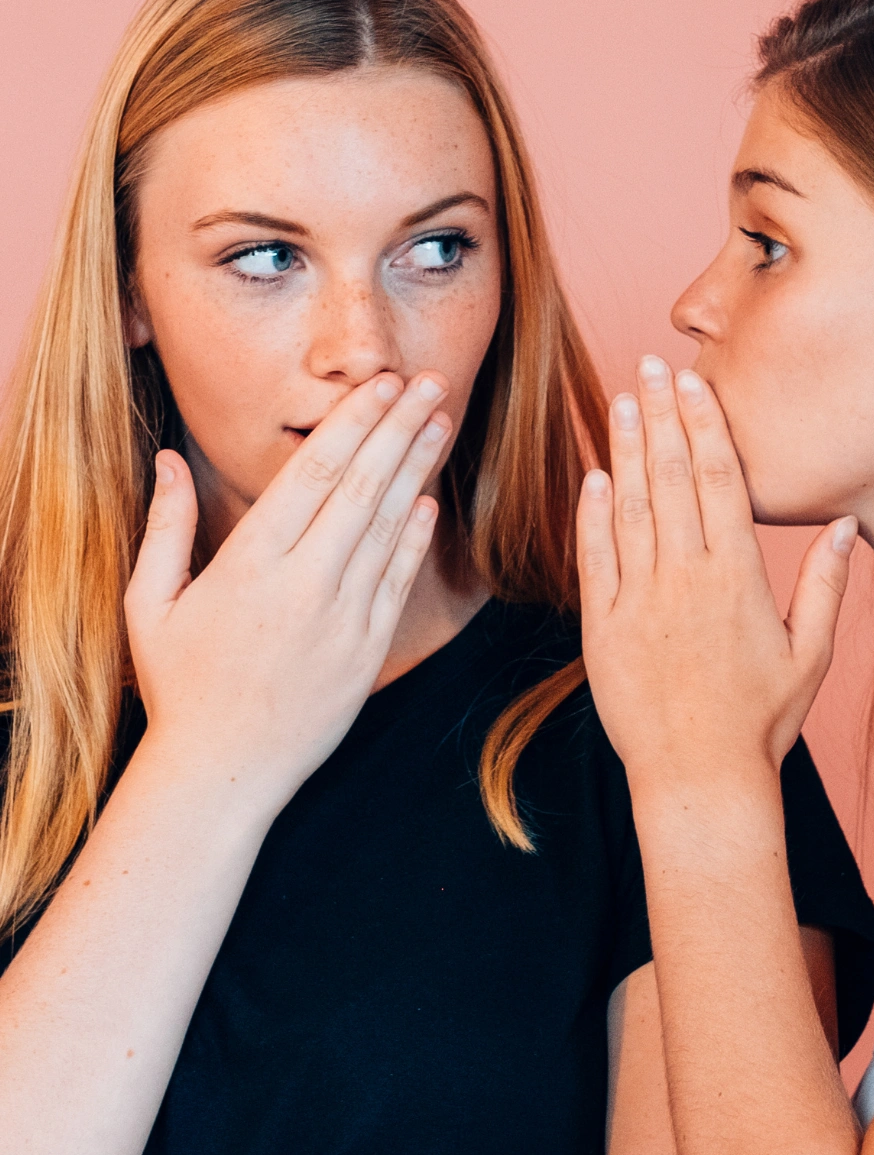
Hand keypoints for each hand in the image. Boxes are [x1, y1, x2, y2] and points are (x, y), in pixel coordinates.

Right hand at [125, 371, 450, 812]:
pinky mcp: (367, 651)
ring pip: (388, 526)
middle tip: (428, 380)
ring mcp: (342, 619)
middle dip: (397, 427)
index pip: (312, 472)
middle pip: (361, 487)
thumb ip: (166, 526)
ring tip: (440, 420)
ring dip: (417, 469)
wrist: (221, 774)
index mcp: (249, 564)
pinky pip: (398, 581)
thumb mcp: (151, 604)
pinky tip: (429, 499)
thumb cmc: (180, 686)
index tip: (379, 383)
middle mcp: (302, 584)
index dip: (352, 421)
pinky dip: (416, 537)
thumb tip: (169, 457)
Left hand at [576, 356, 857, 792]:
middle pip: (671, 477)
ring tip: (621, 401)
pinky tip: (591, 475)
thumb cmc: (761, 721)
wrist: (700, 781)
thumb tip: (847, 524)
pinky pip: (595, 559)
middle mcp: (687, 577)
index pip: (719, 480)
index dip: (703, 424)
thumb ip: (825, 585)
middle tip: (650, 365)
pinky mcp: (603, 628)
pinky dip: (591, 514)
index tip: (692, 381)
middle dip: (660, 416)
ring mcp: (640, 600)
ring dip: (624, 450)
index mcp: (738, 576)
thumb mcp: (809, 656)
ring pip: (630, 507)